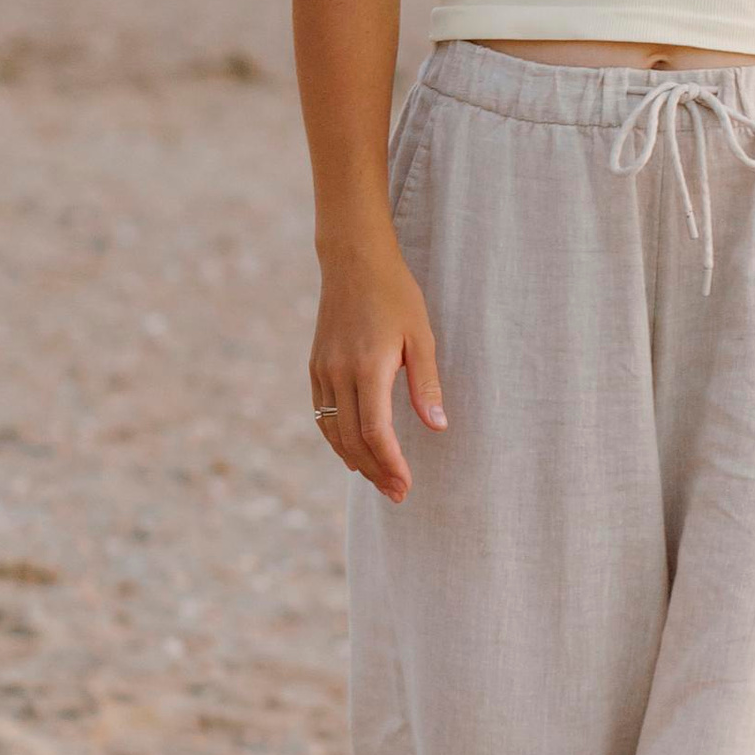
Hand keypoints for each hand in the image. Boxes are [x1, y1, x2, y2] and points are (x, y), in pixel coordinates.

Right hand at [309, 246, 445, 503]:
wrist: (353, 260)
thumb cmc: (395, 294)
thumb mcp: (422, 336)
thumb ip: (426, 385)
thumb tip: (438, 427)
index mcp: (368, 367)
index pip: (376, 432)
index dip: (390, 463)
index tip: (406, 485)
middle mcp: (339, 373)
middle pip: (352, 440)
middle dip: (375, 471)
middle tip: (398, 493)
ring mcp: (323, 371)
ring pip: (333, 431)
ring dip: (355, 461)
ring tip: (379, 480)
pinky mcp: (316, 367)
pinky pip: (321, 415)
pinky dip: (336, 440)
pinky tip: (352, 453)